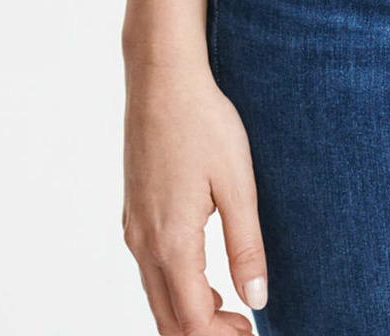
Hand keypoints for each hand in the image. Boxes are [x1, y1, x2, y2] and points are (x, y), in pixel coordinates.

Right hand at [122, 56, 268, 332]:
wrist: (162, 79)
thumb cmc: (204, 123)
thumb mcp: (238, 184)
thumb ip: (246, 247)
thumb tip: (256, 300)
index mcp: (172, 242)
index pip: (192, 321)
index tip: (251, 329)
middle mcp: (144, 244)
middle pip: (167, 321)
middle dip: (203, 335)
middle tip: (242, 327)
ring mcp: (133, 229)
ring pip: (155, 297)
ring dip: (188, 315)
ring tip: (229, 307)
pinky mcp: (133, 213)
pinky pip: (149, 271)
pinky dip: (174, 290)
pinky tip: (203, 275)